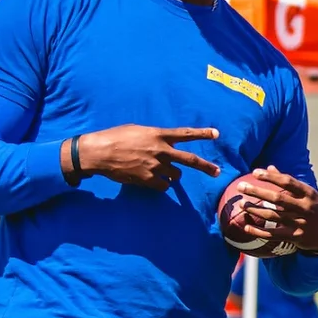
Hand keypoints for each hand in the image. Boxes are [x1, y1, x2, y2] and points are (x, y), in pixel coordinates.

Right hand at [76, 125, 222, 189]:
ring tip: (160, 172)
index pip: (185, 134)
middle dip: (206, 166)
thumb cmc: (115, 138)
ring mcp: (156, 166)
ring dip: (172, 175)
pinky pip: (163, 186)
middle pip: (190, 160)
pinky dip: (160, 185)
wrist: (100, 152)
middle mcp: (161, 150)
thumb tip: (163, 144)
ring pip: (175, 175)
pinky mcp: (148, 179)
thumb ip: (154, 137)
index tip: (216, 134)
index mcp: (158, 134)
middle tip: (217, 172)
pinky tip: (151, 180)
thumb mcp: (137, 131)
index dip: (202, 134)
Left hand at [230, 167, 317, 254]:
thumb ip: (289, 182)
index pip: (288, 182)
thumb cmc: (314, 209)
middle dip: (257, 192)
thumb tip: (270, 167)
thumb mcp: (307, 194)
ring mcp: (300, 223)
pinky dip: (258, 231)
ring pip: (273, 216)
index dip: (271, 177)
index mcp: (308, 194)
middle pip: (277, 199)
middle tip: (241, 187)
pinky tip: (246, 227)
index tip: (255, 172)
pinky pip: (273, 234)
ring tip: (241, 204)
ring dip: (255, 210)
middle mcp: (305, 208)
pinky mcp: (295, 237)